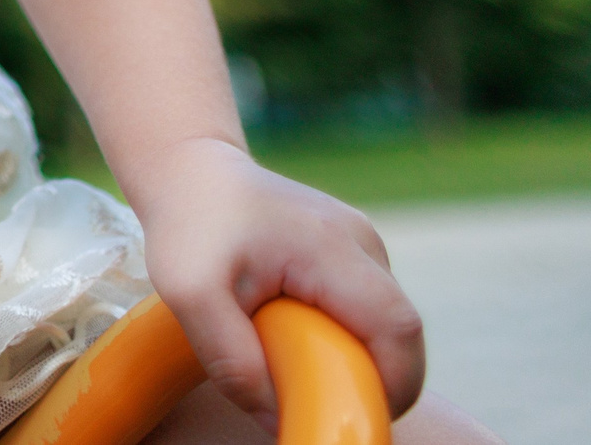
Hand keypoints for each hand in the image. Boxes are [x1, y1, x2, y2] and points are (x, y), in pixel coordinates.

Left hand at [130, 137, 424, 427]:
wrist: (190, 172)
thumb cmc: (188, 226)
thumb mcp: (190, 295)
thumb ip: (232, 361)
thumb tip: (278, 421)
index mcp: (332, 246)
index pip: (396, 327)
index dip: (392, 385)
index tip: (352, 416)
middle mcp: (360, 239)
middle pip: (402, 329)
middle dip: (378, 379)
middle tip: (328, 405)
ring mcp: (361, 241)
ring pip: (386, 320)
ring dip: (360, 356)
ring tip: (304, 366)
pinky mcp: (351, 249)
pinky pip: (367, 306)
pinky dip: (347, 336)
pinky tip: (301, 339)